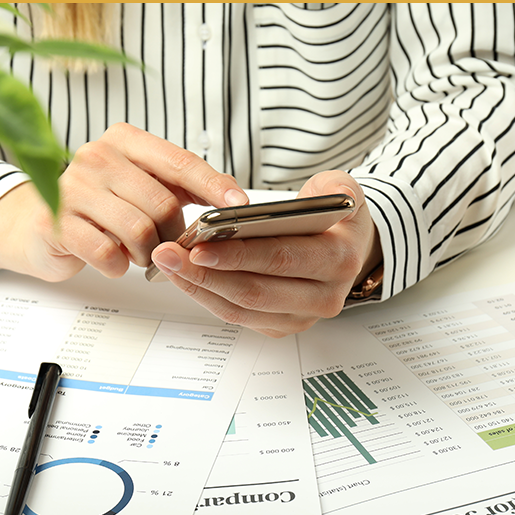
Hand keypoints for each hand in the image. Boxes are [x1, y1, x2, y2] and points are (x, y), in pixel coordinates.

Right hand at [0, 123, 247, 280]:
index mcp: (124, 140)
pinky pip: (108, 252)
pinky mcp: (56, 222)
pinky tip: (113, 260)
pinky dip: (119, 265)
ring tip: (138, 254)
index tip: (239, 205)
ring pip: (139, 231)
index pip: (180, 162)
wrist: (34, 225)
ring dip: (147, 254)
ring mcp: (72, 187)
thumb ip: (180, 188)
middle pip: (162, 204)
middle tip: (165, 247)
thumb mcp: (141, 187)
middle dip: (172, 235)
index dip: (213, 185)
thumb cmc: (99, 207)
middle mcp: (96, 155)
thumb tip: (232, 202)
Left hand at [149, 171, 381, 337]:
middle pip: (255, 291)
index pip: (281, 259)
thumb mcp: (342, 191)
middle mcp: (324, 297)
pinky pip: (236, 316)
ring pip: (240, 309)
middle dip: (206, 274)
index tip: (199, 245)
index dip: (238, 255)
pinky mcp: (280, 326)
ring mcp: (300, 316)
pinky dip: (205, 296)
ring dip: (198, 287)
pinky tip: (182, 275)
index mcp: (339, 260)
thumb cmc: (335, 219)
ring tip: (167, 263)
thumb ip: (336, 186)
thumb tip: (327, 196)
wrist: (347, 250)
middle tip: (170, 254)